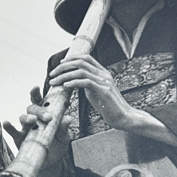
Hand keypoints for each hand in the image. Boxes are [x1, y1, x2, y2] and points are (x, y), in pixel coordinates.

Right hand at [3, 86, 72, 176]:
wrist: (52, 164)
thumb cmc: (57, 146)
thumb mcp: (64, 137)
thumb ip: (63, 128)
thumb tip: (68, 118)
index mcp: (44, 115)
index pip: (40, 102)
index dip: (36, 94)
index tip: (36, 87)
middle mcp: (34, 119)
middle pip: (32, 108)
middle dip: (39, 110)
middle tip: (48, 117)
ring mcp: (26, 129)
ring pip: (23, 117)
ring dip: (27, 117)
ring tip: (33, 120)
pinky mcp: (20, 139)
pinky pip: (13, 132)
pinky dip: (9, 127)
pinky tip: (7, 123)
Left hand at [48, 54, 176, 148]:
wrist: (124, 118)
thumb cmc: (109, 108)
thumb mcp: (95, 93)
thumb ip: (87, 85)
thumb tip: (73, 82)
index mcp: (102, 73)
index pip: (86, 58)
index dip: (71, 59)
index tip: (59, 65)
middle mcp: (104, 74)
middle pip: (80, 62)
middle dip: (63, 67)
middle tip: (52, 74)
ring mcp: (104, 81)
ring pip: (80, 71)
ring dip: (64, 75)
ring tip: (54, 82)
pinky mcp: (103, 91)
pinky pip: (85, 82)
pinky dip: (73, 83)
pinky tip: (65, 86)